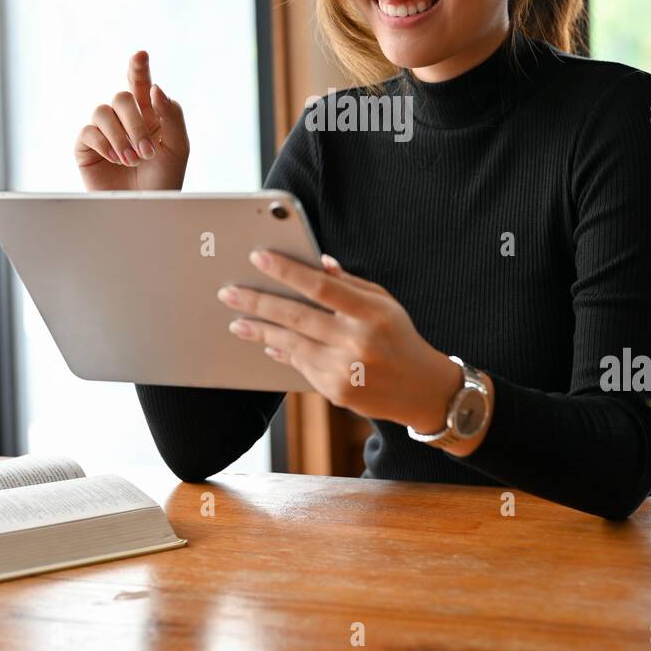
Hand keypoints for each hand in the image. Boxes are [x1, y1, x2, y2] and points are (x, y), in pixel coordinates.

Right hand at [74, 50, 189, 190]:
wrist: (145, 208)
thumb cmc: (165, 179)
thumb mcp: (178, 147)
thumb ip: (172, 116)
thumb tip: (155, 88)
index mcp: (150, 114)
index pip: (141, 83)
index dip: (138, 67)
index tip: (141, 54)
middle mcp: (125, 118)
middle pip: (122, 97)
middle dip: (135, 123)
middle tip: (147, 152)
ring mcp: (104, 131)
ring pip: (103, 111)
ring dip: (121, 136)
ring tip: (132, 160)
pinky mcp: (86, 146)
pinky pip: (88, 131)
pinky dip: (104, 143)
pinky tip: (116, 159)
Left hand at [217, 250, 462, 429]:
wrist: (421, 390)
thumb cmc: (399, 338)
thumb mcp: (384, 304)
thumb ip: (349, 284)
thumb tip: (317, 264)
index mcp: (371, 313)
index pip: (321, 286)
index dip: (287, 271)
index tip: (258, 258)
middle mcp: (358, 342)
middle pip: (297, 317)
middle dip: (258, 302)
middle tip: (229, 293)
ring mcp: (345, 371)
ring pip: (292, 344)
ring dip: (260, 331)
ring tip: (237, 321)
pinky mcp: (336, 392)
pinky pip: (301, 366)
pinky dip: (283, 352)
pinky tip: (268, 342)